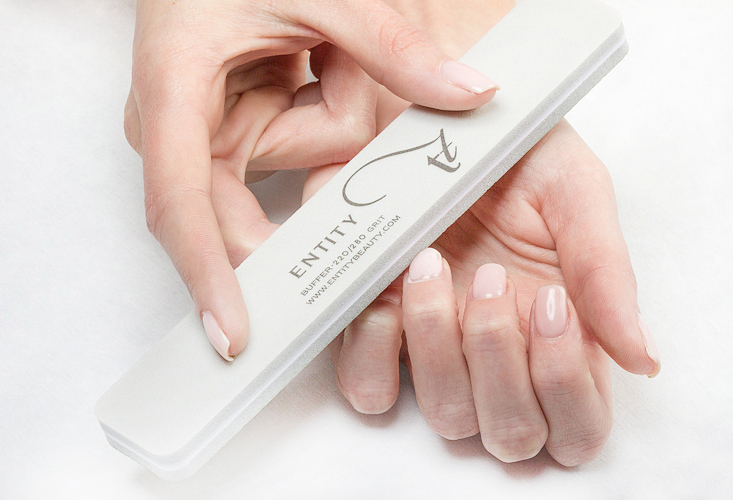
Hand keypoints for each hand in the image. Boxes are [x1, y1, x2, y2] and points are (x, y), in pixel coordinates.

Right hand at [123, 0, 497, 359]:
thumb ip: (392, 45)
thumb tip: (470, 93)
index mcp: (174, 89)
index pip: (182, 203)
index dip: (207, 273)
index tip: (236, 332)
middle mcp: (173, 124)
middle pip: (228, 211)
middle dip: (293, 209)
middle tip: (356, 220)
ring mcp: (197, 129)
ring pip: (270, 176)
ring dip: (315, 123)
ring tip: (311, 54)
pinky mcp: (224, 127)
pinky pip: (278, 152)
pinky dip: (311, 118)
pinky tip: (306, 63)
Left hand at [329, 119, 660, 465]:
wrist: (432, 113)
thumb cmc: (511, 150)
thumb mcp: (571, 191)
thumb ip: (605, 271)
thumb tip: (642, 357)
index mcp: (555, 333)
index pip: (576, 424)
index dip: (566, 387)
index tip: (551, 303)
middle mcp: (496, 354)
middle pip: (509, 433)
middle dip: (499, 360)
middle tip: (493, 276)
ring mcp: (434, 349)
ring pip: (444, 416)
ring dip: (439, 350)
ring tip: (431, 266)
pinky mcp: (375, 330)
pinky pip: (370, 386)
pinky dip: (376, 349)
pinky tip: (386, 290)